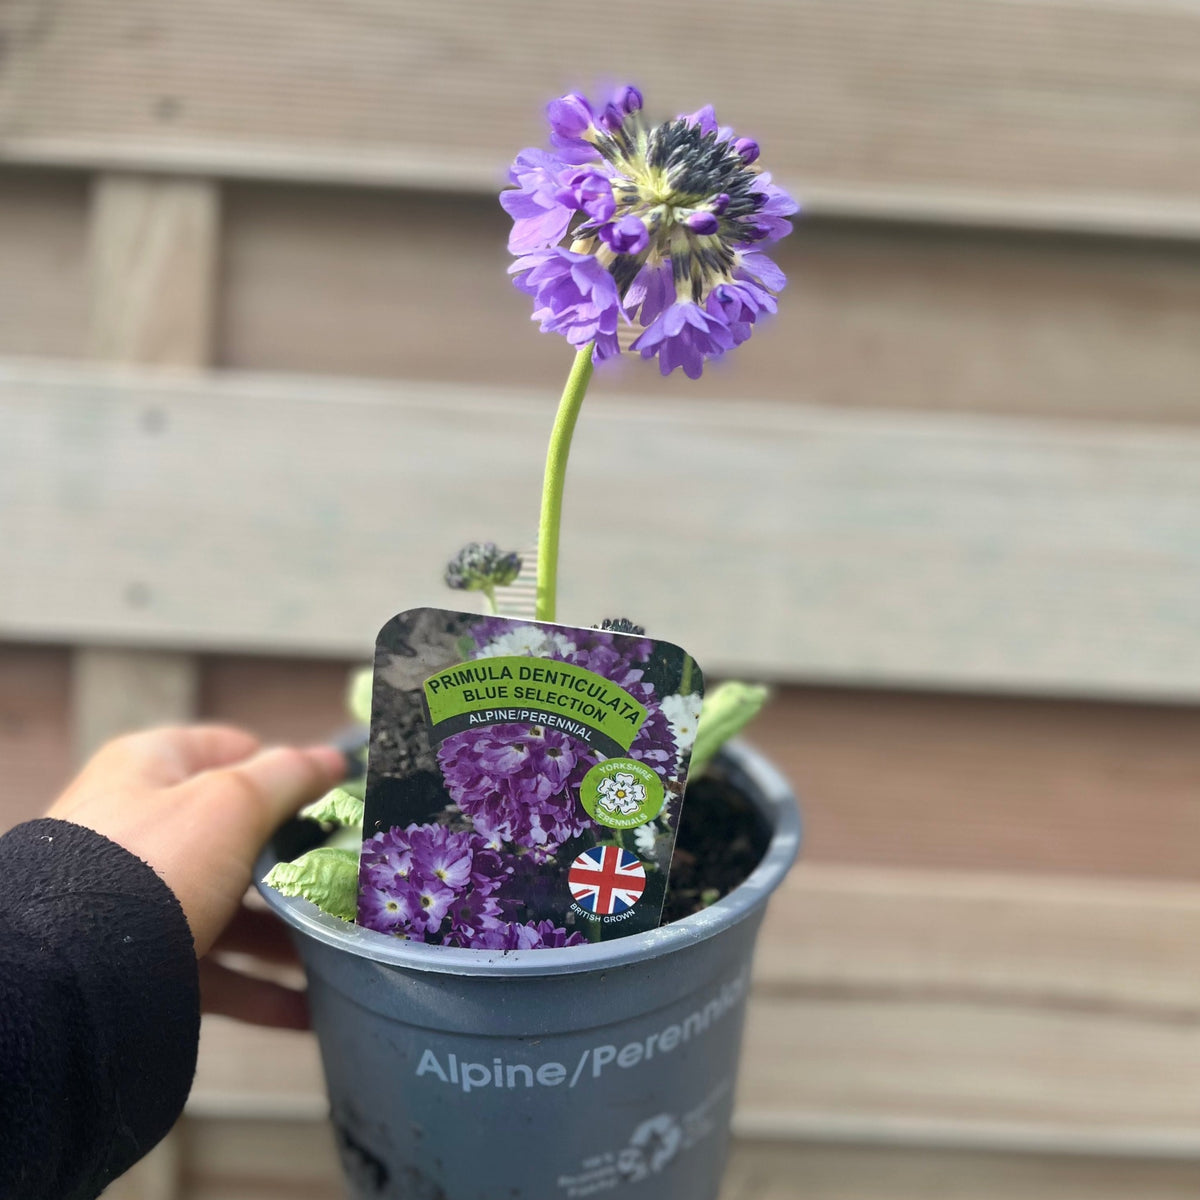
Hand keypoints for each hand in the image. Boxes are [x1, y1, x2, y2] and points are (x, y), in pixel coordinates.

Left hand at [47, 726, 344, 1028]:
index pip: (230, 750)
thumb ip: (288, 776)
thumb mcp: (232, 803)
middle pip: (236, 837)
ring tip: (339, 948)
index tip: (332, 798)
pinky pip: (216, 973)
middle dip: (294, 861)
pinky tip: (307, 1009)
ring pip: (231, 910)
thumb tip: (333, 758)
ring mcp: (139, 900)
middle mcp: (141, 830)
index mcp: (150, 770)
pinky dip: (262, 990)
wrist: (71, 979)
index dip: (283, 770)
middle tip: (347, 874)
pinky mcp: (143, 962)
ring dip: (287, 933)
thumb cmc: (148, 866)